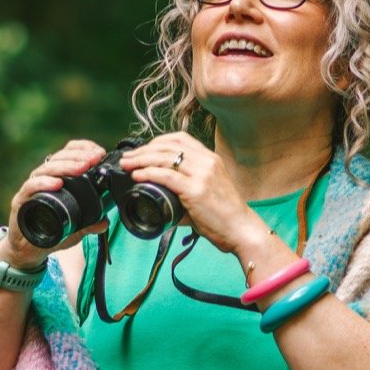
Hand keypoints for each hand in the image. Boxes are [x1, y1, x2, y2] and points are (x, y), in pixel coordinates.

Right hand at [1, 139, 106, 263]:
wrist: (28, 250)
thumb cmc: (51, 233)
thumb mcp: (75, 229)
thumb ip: (90, 225)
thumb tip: (105, 222)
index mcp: (56, 178)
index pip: (68, 154)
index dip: (83, 149)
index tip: (99, 153)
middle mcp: (43, 179)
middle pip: (59, 158)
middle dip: (78, 157)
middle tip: (94, 159)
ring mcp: (31, 189)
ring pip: (46, 169)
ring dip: (65, 166)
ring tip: (81, 167)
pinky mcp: (21, 201)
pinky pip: (30, 187)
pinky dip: (43, 183)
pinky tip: (56, 184)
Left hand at [117, 132, 278, 271]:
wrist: (242, 230)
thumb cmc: (225, 216)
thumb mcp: (209, 191)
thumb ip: (187, 188)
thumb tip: (161, 197)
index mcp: (211, 159)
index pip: (180, 139)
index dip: (157, 142)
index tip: (142, 150)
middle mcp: (207, 162)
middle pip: (168, 146)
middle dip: (143, 150)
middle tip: (127, 158)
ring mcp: (202, 174)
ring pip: (165, 158)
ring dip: (141, 160)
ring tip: (127, 165)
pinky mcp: (196, 190)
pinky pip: (167, 176)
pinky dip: (148, 173)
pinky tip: (138, 175)